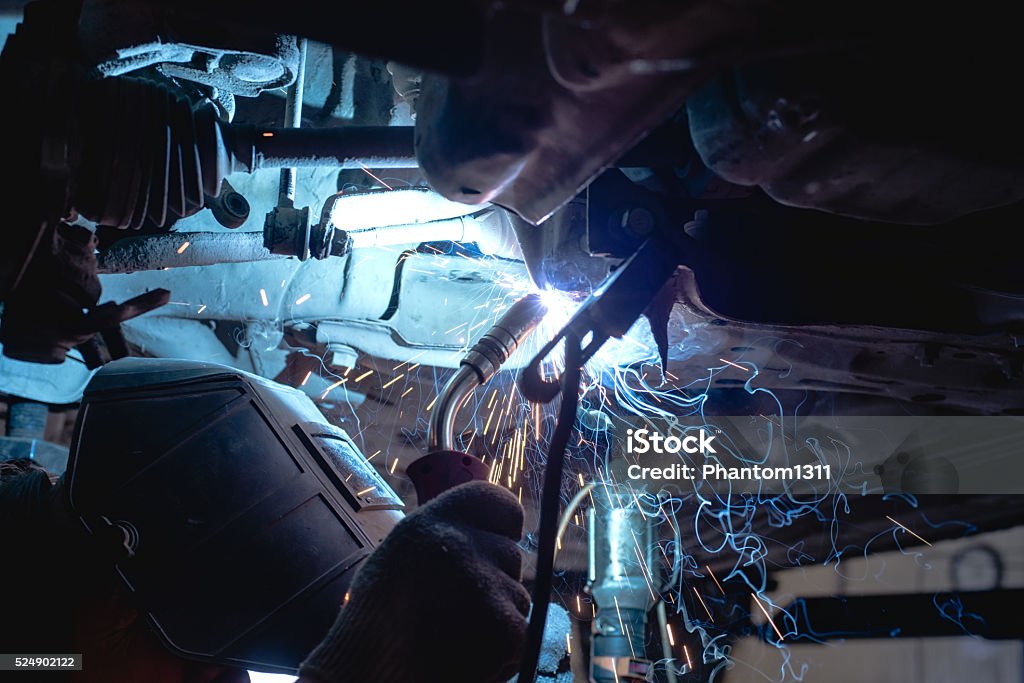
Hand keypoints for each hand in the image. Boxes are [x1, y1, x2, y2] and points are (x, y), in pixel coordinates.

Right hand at [299, 481, 529, 682]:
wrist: (364, 676)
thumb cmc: (377, 624)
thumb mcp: (402, 556)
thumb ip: (445, 537)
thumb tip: (496, 534)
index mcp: (431, 522)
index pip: (500, 504)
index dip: (503, 528)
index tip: (498, 543)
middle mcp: (460, 544)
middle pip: (511, 556)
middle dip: (494, 583)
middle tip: (453, 611)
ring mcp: (485, 584)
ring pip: (518, 598)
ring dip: (497, 619)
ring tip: (451, 636)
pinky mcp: (505, 627)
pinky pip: (521, 634)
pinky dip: (502, 652)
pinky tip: (465, 657)